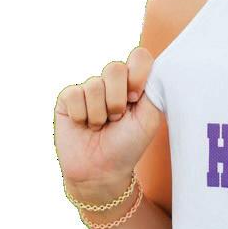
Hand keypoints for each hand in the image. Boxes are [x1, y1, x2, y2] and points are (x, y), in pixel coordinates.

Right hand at [54, 46, 162, 198]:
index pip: (139, 57)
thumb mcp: (149, 118)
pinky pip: (74, 95)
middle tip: (117, 118)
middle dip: (117, 100)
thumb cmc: (128, 145)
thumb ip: (154, 90)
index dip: (137, 74)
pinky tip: (85, 126)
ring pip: (94, 85)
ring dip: (100, 114)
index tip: (135, 98)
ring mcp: (89, 88)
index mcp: (134, 82)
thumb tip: (159, 66)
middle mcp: (112, 81)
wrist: (101, 172)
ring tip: (101, 126)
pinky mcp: (68, 99)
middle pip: (114, 68)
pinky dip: (82, 116)